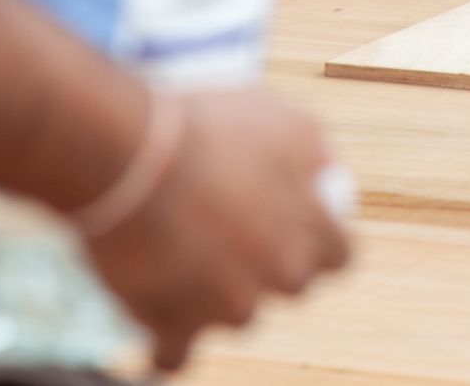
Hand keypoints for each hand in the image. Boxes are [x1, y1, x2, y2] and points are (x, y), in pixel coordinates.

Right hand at [82, 90, 350, 373]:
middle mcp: (280, 273)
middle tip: (232, 234)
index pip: (339, 256)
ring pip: (234, 314)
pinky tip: (159, 318)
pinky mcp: (177, 327)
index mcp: (310, 227)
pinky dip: (167, 339)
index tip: (295, 229)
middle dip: (268, 265)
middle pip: (289, 284)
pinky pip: (176, 351)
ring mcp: (230, 306)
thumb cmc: (206, 128)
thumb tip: (325, 168)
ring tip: (181, 258)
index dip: (318, 242)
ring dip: (215, 295)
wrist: (130, 152)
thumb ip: (313, 149)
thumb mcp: (281, 118)